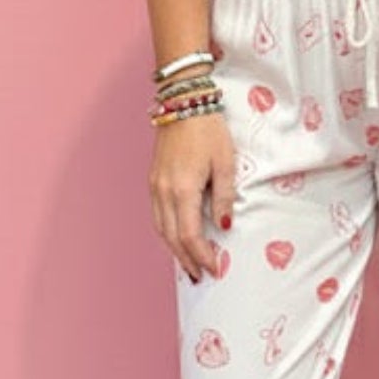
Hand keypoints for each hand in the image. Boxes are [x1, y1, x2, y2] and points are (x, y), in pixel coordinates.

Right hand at [149, 111, 237, 282]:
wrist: (183, 102)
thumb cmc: (209, 129)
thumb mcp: (225, 162)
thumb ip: (225, 195)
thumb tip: (225, 225)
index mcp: (183, 188)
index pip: (190, 235)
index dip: (202, 255)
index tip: (215, 268)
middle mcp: (163, 191)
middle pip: (172, 237)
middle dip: (187, 260)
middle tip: (201, 276)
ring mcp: (154, 186)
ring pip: (160, 228)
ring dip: (174, 250)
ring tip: (189, 264)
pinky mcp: (152, 180)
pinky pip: (157, 215)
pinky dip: (166, 232)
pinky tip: (176, 238)